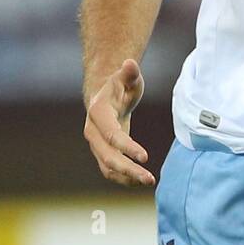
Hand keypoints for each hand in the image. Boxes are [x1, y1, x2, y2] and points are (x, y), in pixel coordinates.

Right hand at [83, 58, 154, 186]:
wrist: (105, 95)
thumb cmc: (120, 85)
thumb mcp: (127, 76)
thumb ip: (130, 72)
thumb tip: (130, 63)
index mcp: (98, 112)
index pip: (111, 134)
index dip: (127, 146)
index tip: (145, 157)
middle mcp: (92, 131)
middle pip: (108, 156)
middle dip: (128, 169)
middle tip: (150, 178)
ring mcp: (96, 144)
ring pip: (108, 167)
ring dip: (127, 177)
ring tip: (149, 182)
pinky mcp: (102, 152)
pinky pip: (110, 170)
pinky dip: (124, 178)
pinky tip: (141, 181)